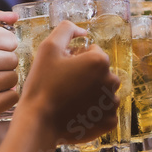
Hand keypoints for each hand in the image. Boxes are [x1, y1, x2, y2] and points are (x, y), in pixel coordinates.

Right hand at [19, 20, 119, 143]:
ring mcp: (112, 103)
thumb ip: (66, 29)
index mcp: (100, 61)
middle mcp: (112, 81)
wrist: (39, 122)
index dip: (75, 59)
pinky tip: (77, 113)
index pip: (92, 52)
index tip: (62, 70)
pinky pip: (104, 112)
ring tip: (70, 101)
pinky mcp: (110, 122)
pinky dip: (93, 112)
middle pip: (100, 72)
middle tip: (64, 86)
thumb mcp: (48, 47)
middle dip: (86, 76)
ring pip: (103, 92)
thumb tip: (82, 31)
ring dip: (91, 94)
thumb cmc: (42, 85)